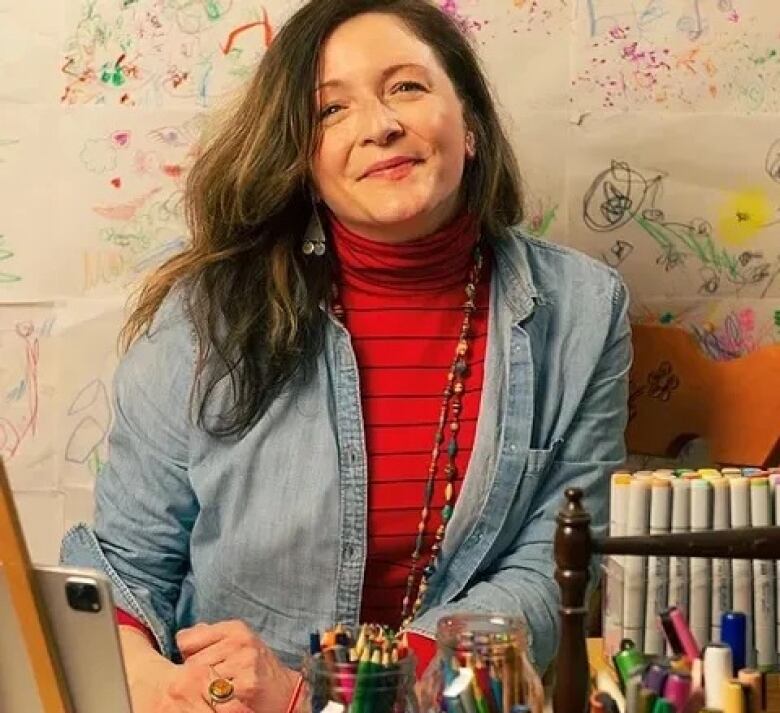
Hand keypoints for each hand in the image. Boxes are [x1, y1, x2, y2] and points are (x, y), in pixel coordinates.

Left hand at [177, 620, 302, 712]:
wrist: (285, 691)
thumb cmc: (254, 667)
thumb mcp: (236, 643)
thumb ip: (209, 636)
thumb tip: (181, 638)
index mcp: (234, 628)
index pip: (186, 640)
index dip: (187, 654)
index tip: (198, 662)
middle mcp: (240, 641)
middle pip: (191, 662)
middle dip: (195, 676)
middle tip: (211, 681)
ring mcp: (245, 663)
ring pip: (201, 680)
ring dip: (205, 690)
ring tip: (219, 691)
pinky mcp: (247, 686)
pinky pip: (215, 696)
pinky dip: (216, 702)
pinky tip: (226, 700)